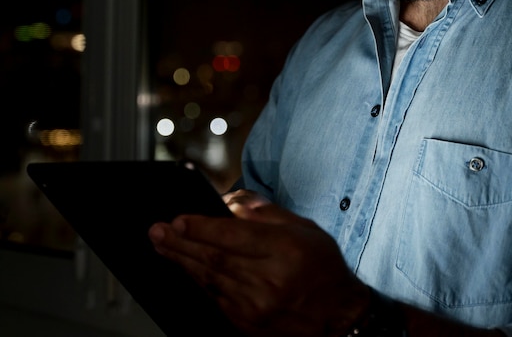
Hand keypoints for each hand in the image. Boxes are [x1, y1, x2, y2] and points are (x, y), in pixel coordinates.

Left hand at [148, 193, 369, 336]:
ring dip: (182, 261)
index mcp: (284, 250)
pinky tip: (185, 269)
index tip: (178, 219)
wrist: (339, 317)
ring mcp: (256, 307)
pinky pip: (215, 299)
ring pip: (208, 280)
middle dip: (180, 243)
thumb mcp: (304, 228)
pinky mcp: (248, 325)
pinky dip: (197, 282)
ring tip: (162, 245)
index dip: (201, 227)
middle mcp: (268, 280)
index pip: (232, 236)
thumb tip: (232, 202)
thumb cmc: (323, 267)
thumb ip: (266, 214)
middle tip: (156, 231)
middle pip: (213, 259)